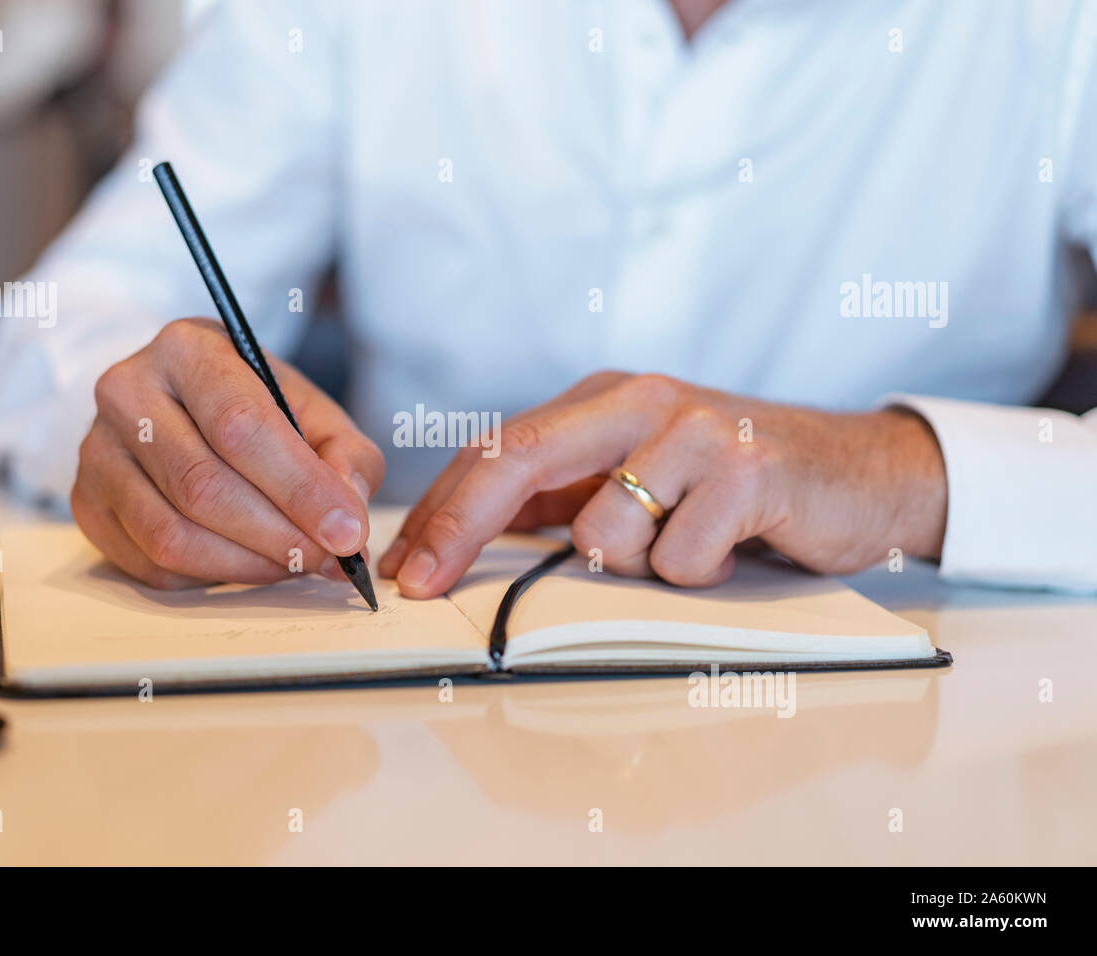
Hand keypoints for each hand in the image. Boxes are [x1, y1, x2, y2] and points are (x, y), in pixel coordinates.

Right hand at [71, 318, 383, 587]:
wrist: (179, 402)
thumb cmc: (253, 406)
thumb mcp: (311, 410)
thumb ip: (345, 457)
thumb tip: (347, 519)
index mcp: (187, 350)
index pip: (241, 426)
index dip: (299, 488)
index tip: (346, 531)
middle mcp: (127, 392)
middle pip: (203, 487)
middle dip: (278, 536)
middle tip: (327, 559)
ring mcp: (96, 451)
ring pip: (172, 536)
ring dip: (246, 565)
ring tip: (292, 563)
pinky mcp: (87, 504)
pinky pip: (150, 565)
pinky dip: (209, 578)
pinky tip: (245, 561)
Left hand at [380, 372, 946, 595]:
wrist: (861, 473)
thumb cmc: (735, 487)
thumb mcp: (639, 480)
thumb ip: (564, 499)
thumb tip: (464, 541)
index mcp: (604, 400)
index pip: (498, 450)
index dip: (441, 510)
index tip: (404, 566)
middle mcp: (639, 400)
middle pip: (518, 461)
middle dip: (457, 530)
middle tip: (421, 586)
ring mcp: (692, 429)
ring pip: (603, 533)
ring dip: (635, 567)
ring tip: (688, 546)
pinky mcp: (746, 468)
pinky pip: (678, 559)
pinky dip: (698, 573)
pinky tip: (733, 546)